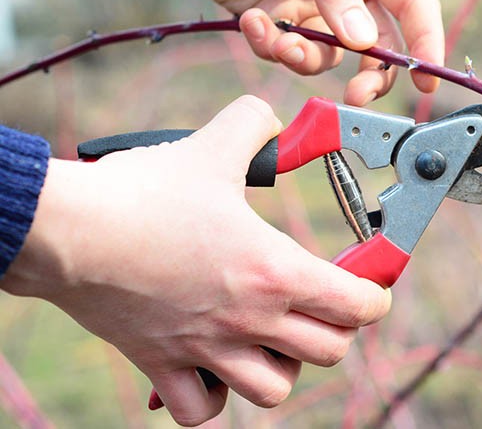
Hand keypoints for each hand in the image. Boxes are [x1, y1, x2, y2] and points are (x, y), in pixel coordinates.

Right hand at [1, 96, 390, 425]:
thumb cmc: (143, 193)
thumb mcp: (212, 146)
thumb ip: (254, 124)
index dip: (375, 294)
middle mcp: (250, 318)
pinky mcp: (163, 363)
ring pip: (275, 390)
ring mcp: (207, 348)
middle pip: (330, 351)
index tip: (370, 283)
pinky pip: (201, 409)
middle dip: (338, 328)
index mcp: (274, 269)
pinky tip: (213, 365)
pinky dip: (214, 396)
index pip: (358, 305)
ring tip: (273, 337)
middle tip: (322, 302)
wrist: (69, 231)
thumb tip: (271, 118)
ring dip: (284, 367)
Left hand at [154, 0, 442, 105]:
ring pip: (327, 57)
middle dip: (369, 75)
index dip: (426, 42)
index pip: (412, 4)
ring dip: (305, 58)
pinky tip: (251, 21)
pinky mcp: (279, 23)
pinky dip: (269, 46)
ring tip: (279, 39)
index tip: (426, 79)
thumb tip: (365, 43)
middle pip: (377, 46)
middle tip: (356, 96)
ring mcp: (312, 9)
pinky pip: (285, 52)